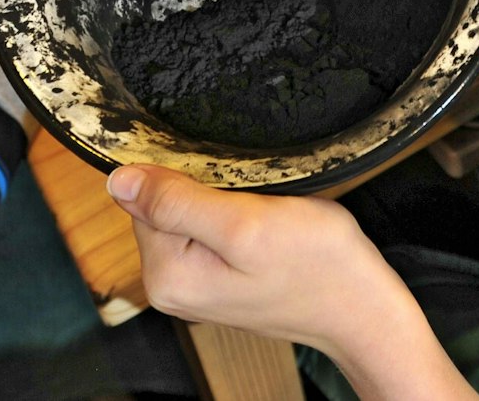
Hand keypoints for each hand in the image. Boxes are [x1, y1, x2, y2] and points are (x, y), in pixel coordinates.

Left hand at [110, 165, 476, 399]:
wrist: (362, 307)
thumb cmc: (317, 265)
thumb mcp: (246, 224)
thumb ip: (178, 202)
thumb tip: (116, 180)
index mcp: (166, 276)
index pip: (143, 195)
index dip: (186, 172)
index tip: (232, 180)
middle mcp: (170, 286)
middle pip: (162, 204)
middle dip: (205, 185)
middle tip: (255, 197)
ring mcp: (193, 285)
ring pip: (188, 210)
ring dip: (222, 198)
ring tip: (263, 209)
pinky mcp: (217, 278)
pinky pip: (208, 226)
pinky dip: (234, 212)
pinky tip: (264, 221)